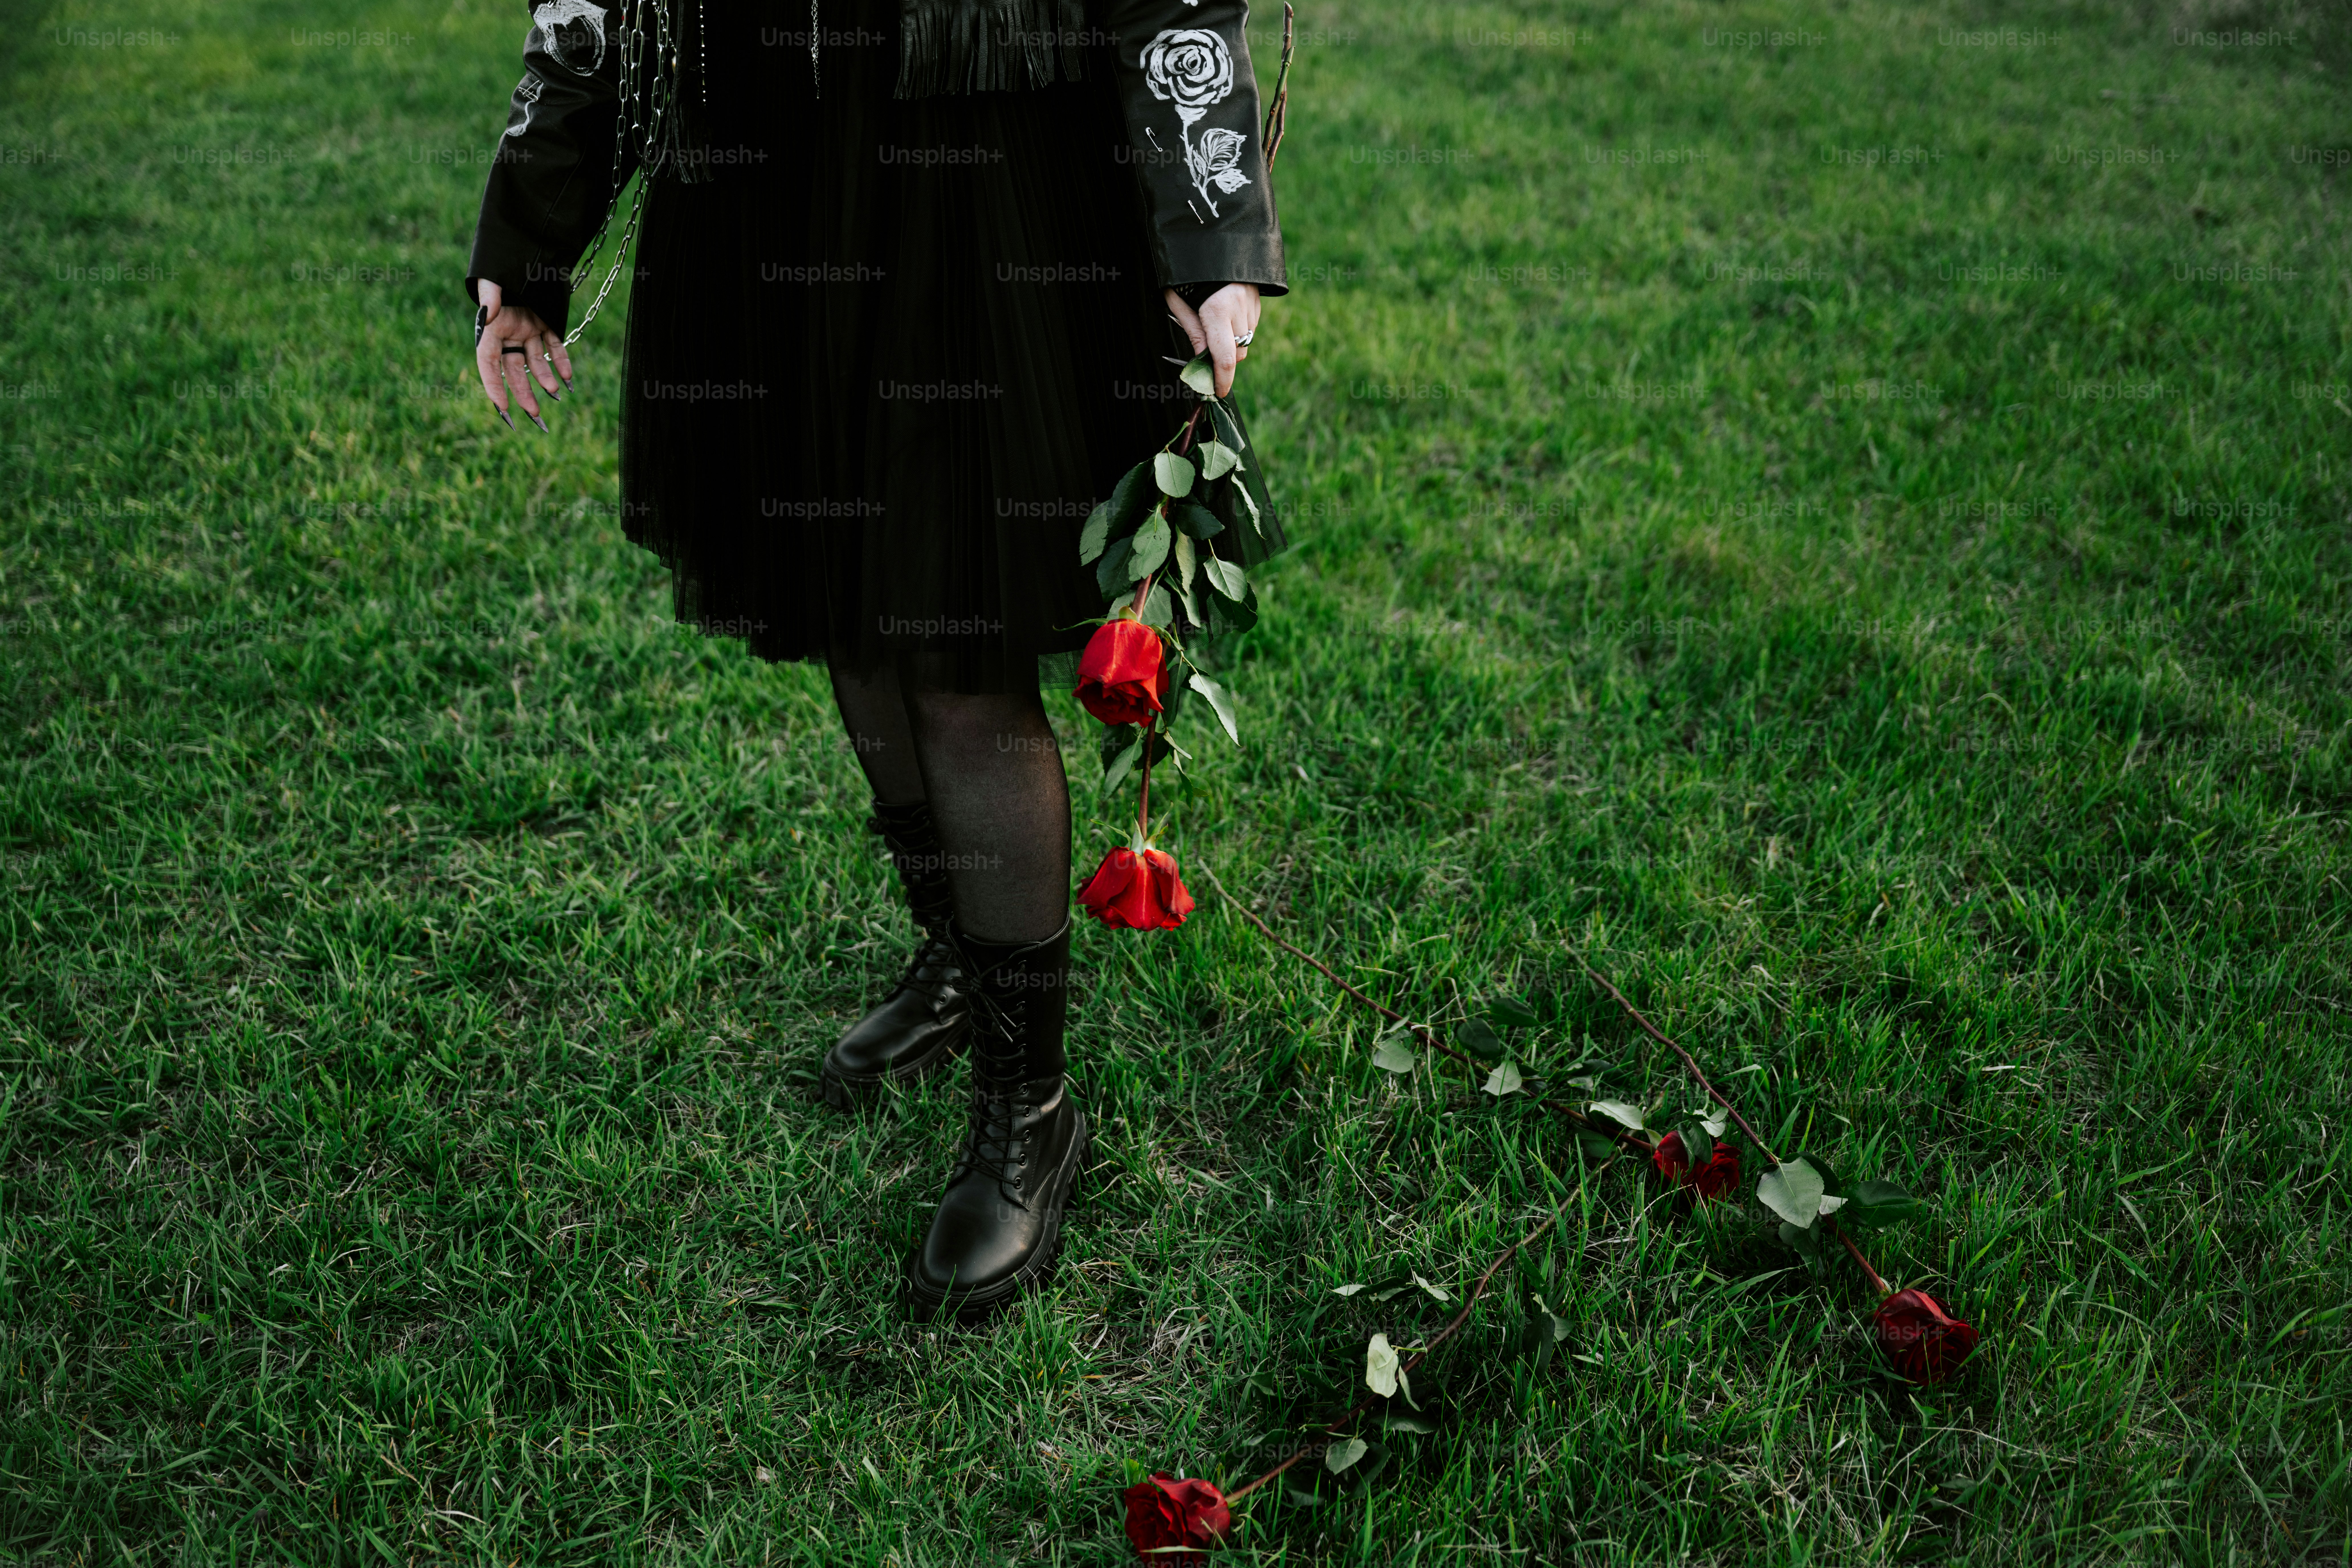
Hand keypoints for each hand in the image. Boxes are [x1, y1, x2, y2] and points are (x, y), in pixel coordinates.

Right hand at [473, 279, 569, 429]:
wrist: (528, 250)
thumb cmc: (505, 265)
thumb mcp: (493, 279)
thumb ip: (490, 297)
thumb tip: (489, 315)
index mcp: (491, 327)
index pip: (488, 362)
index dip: (493, 385)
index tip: (501, 407)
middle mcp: (507, 333)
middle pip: (513, 369)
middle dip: (522, 392)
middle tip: (534, 414)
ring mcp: (526, 329)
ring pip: (534, 362)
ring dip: (543, 379)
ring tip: (554, 395)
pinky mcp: (543, 323)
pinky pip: (553, 346)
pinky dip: (561, 361)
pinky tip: (568, 379)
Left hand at [1164, 283, 1260, 398]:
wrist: (1215, 237)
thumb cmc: (1189, 272)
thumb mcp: (1179, 299)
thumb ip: (1192, 330)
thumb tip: (1201, 360)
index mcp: (1217, 310)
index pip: (1224, 358)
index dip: (1222, 380)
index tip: (1218, 392)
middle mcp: (1239, 309)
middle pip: (1238, 353)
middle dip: (1224, 362)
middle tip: (1208, 360)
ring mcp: (1251, 304)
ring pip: (1246, 341)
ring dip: (1232, 345)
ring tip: (1215, 329)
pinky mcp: (1258, 299)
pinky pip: (1250, 326)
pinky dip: (1239, 329)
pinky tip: (1226, 315)